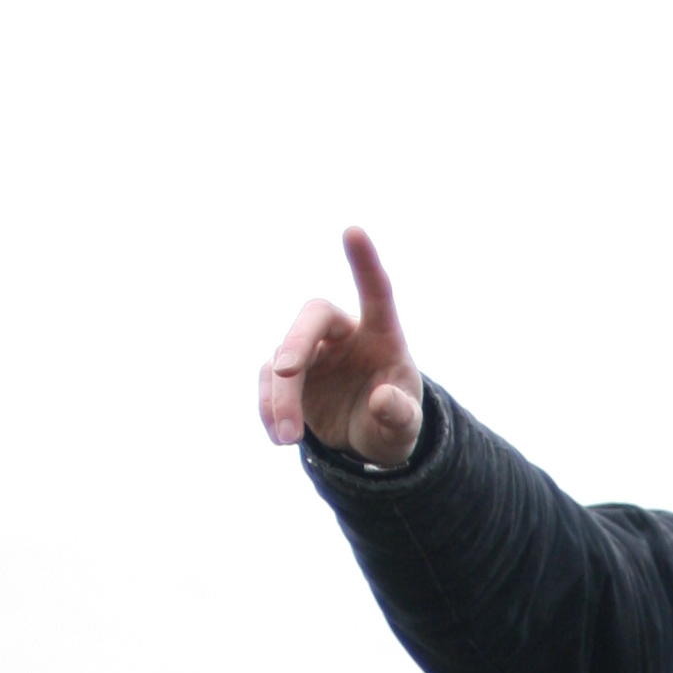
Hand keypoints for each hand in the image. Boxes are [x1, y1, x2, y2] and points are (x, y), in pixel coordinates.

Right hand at [259, 226, 424, 465]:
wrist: (366, 441)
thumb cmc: (393, 422)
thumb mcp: (404, 427)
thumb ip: (400, 414)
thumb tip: (383, 400)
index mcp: (381, 334)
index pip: (376, 292)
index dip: (364, 263)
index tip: (353, 231)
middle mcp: (342, 334)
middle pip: (312, 318)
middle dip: (296, 341)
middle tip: (285, 371)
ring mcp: (311, 352)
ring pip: (283, 358)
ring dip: (280, 395)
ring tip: (289, 438)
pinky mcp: (287, 374)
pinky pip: (268, 382)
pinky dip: (268, 408)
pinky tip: (280, 438)